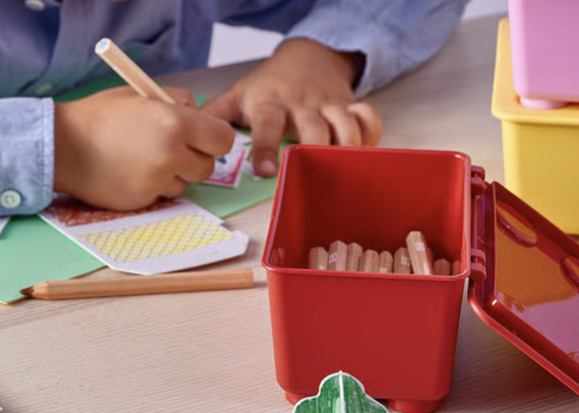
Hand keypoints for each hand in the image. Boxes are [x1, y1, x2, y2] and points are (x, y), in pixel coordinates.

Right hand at [53, 86, 233, 210]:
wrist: (62, 146)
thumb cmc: (101, 116)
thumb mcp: (142, 94)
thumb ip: (180, 102)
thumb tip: (203, 115)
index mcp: (175, 122)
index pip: (223, 139)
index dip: (215, 138)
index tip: (204, 138)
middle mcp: (171, 153)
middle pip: (208, 166)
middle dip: (195, 158)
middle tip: (174, 148)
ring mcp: (157, 180)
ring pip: (186, 183)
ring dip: (174, 174)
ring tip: (146, 158)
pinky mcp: (144, 200)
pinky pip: (164, 196)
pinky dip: (155, 187)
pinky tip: (134, 172)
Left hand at [201, 38, 381, 176]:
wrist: (305, 59)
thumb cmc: (268, 87)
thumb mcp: (237, 96)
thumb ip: (215, 116)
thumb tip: (188, 136)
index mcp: (270, 103)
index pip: (266, 123)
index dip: (265, 146)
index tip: (264, 171)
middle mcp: (301, 104)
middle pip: (313, 126)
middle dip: (315, 148)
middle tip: (314, 170)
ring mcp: (329, 104)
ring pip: (345, 123)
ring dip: (347, 146)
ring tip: (344, 168)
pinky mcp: (350, 104)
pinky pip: (369, 116)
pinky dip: (372, 132)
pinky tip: (367, 150)